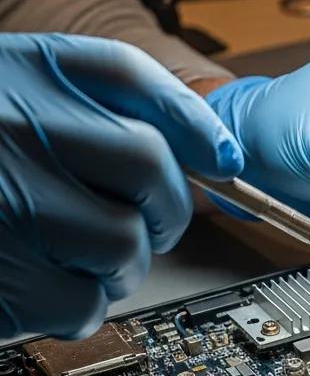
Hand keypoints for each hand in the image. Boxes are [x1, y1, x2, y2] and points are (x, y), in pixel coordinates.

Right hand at [0, 34, 242, 338]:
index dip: (193, 125)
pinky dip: (76, 304)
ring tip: (76, 254)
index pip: (130, 79)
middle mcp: (11, 126)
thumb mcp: (10, 91)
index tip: (223, 162)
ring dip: (118, 264)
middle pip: (147, 170)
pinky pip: (80, 303)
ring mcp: (5, 202)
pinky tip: (36, 282)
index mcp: (18, 71)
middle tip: (144, 222)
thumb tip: (216, 153)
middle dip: (164, 208)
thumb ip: (99, 100)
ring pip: (123, 248)